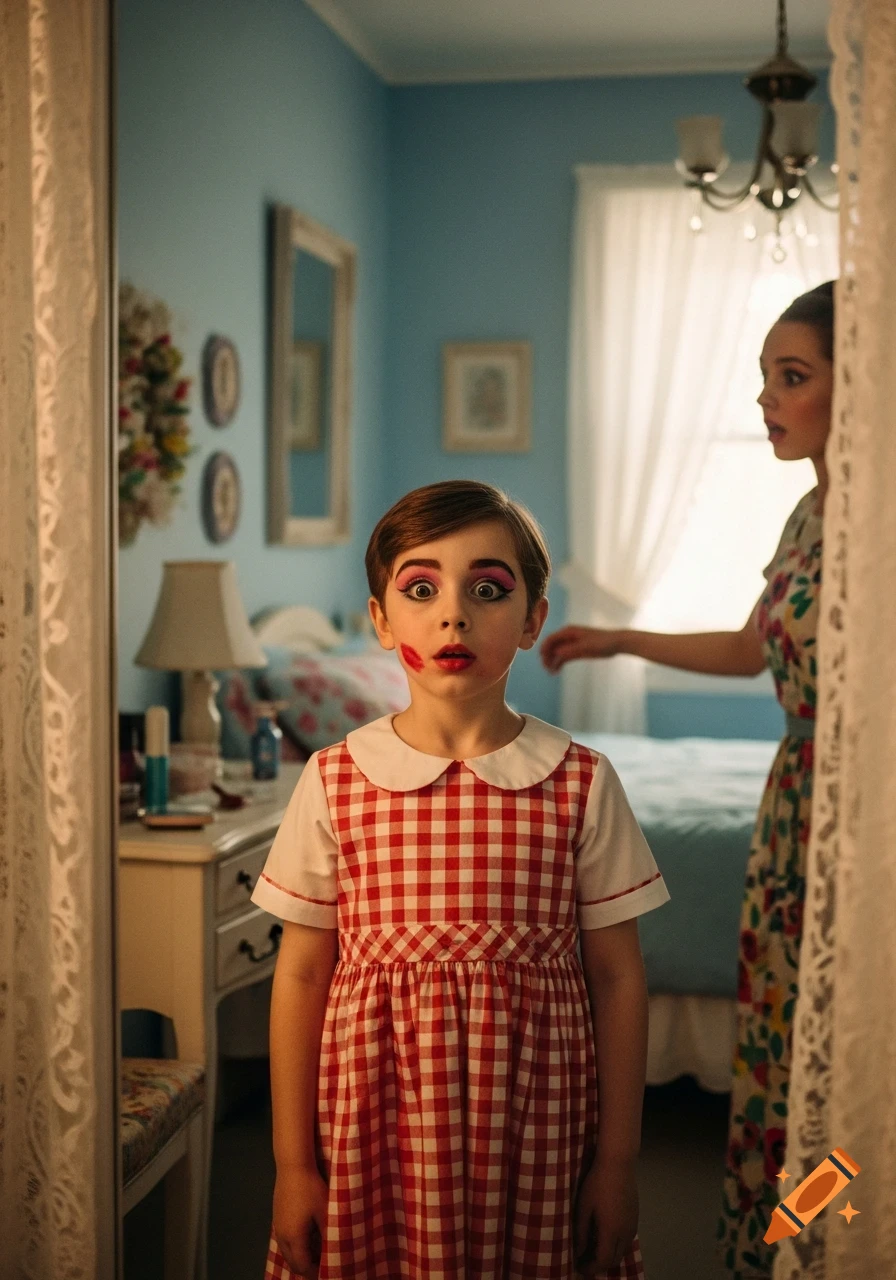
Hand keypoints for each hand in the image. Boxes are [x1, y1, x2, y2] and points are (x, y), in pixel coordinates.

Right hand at [272, 1166, 328, 1277]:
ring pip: (287, 1252)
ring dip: (299, 1257)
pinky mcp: (277, 1217)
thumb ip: (328, 1232)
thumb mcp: (325, 1211)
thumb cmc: (311, 1188)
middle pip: (292, 1262)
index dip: (314, 1273)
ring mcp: (277, 1226)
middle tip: (322, 1266)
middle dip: (306, 1268)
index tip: (327, 1272)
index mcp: (294, 1238)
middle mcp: (282, 1236)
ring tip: (316, 1253)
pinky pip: (284, 1241)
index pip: (303, 1266)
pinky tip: (307, 1237)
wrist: (293, 1167)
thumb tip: (334, 1248)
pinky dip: (295, 1246)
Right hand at [540, 626, 622, 672]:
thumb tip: (557, 653)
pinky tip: (556, 671)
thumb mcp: (587, 646)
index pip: (551, 639)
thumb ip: (572, 649)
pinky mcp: (576, 651)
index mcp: (568, 632)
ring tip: (551, 672)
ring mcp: (571, 645)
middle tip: (547, 668)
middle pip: (551, 646)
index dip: (544, 648)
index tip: (542, 659)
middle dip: (547, 657)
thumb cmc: (602, 642)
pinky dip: (558, 664)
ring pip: (556, 653)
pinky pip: (563, 658)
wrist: (615, 643)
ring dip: (552, 662)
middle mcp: (567, 637)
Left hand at [573, 1158, 638, 1277]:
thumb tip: (578, 1251)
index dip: (591, 1268)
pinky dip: (616, 1245)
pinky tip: (605, 1235)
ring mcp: (633, 1225)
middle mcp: (625, 1233)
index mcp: (611, 1231)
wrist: (618, 1164)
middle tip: (585, 1260)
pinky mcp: (635, 1217)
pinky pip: (627, 1240)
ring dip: (609, 1255)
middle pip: (615, 1259)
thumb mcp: (583, 1207)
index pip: (603, 1260)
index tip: (579, 1267)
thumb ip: (581, 1232)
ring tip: (593, 1249)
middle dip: (600, 1264)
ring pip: (623, 1250)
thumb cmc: (597, 1183)